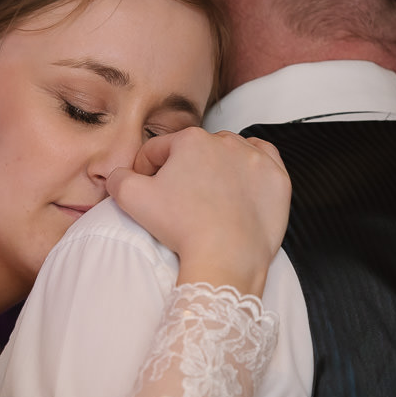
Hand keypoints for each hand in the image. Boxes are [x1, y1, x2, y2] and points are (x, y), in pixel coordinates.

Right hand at [107, 128, 289, 294]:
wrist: (226, 256)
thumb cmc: (182, 227)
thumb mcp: (132, 199)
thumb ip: (118, 178)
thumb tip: (119, 175)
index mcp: (189, 140)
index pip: (158, 150)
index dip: (146, 170)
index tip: (147, 189)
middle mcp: (224, 141)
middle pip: (194, 151)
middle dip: (183, 170)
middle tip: (178, 199)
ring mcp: (255, 158)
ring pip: (229, 153)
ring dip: (217, 167)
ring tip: (209, 195)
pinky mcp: (277, 178)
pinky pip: (263, 161)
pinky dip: (251, 167)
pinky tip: (241, 183)